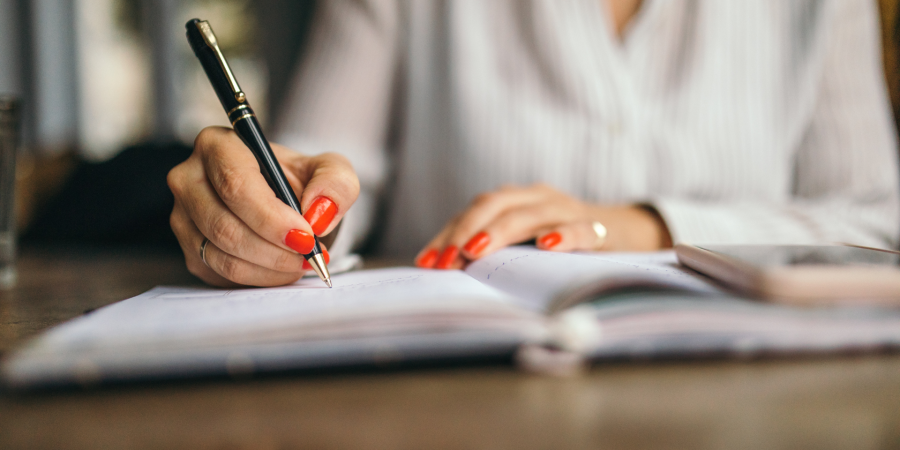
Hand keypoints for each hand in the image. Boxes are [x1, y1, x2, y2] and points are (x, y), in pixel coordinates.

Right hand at [168, 126, 359, 286]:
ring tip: (301, 262)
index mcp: (219, 145)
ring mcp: (183, 216)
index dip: (271, 218)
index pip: (236, 185)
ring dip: (269, 268)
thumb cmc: (303, 182)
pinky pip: (221, 275)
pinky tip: (282, 268)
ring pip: (222, 256)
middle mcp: (189, 178)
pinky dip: (259, 278)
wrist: (288, 205)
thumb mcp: (331, 172)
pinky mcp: (190, 249)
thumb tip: (317, 214)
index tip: (305, 237)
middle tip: (309, 256)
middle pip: (224, 226)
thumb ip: (335, 184)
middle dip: (273, 250)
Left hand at [415, 184, 671, 268]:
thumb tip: (446, 275)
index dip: (448, 234)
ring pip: (529, 213)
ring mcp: (567, 209)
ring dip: (499, 231)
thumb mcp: (525, 243)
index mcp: (516, 199)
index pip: (474, 211)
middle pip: (495, 205)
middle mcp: (537, 198)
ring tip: (476, 250)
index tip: (426, 262)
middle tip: (446, 260)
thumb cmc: (560, 242)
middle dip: (465, 231)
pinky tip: (546, 246)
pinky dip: (562, 235)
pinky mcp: (597, 228)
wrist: (624, 232)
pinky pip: (579, 229)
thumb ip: (493, 251)